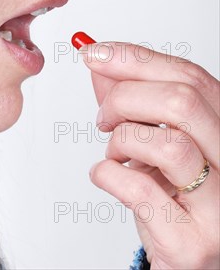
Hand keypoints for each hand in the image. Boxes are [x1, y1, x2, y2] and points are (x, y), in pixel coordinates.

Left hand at [82, 41, 219, 269]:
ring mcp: (219, 206)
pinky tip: (107, 176)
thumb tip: (100, 61)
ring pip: (168, 144)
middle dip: (124, 98)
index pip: (190, 76)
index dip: (136, 59)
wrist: (186, 261)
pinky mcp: (193, 242)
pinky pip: (141, 190)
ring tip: (114, 153)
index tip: (94, 53)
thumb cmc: (173, 197)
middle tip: (103, 116)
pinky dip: (108, 175)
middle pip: (182, 101)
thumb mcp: (154, 140)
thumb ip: (132, 101)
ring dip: (121, 141)